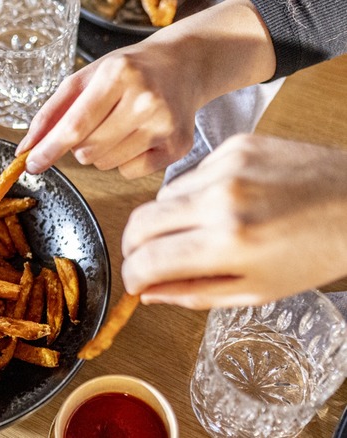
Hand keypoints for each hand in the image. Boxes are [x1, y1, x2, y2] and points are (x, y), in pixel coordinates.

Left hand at [15, 0, 275, 178]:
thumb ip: (51, 113)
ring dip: (101, 152)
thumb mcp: (85, 79)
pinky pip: (129, 173)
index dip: (50, 149)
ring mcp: (165, 125)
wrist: (182, 66)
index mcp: (118, 75)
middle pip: (89, 151)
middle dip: (79, 145)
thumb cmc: (127, 72)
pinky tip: (137, 136)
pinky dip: (124, 161)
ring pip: (106, 165)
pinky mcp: (178, 147)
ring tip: (118, 125)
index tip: (32, 164)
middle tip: (95, 123)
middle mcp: (146, 100)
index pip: (75, 125)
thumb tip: (26, 149)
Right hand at [121, 134, 346, 308]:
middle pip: (139, 222)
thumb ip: (195, 294)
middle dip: (133, 247)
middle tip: (144, 259)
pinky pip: (191, 174)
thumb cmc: (317, 252)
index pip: (148, 261)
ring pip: (161, 197)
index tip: (135, 283)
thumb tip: (149, 293)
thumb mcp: (257, 290)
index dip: (132, 277)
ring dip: (165, 220)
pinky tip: (222, 204)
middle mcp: (221, 200)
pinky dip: (194, 194)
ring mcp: (226, 167)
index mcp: (229, 244)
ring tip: (196, 231)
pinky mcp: (235, 145)